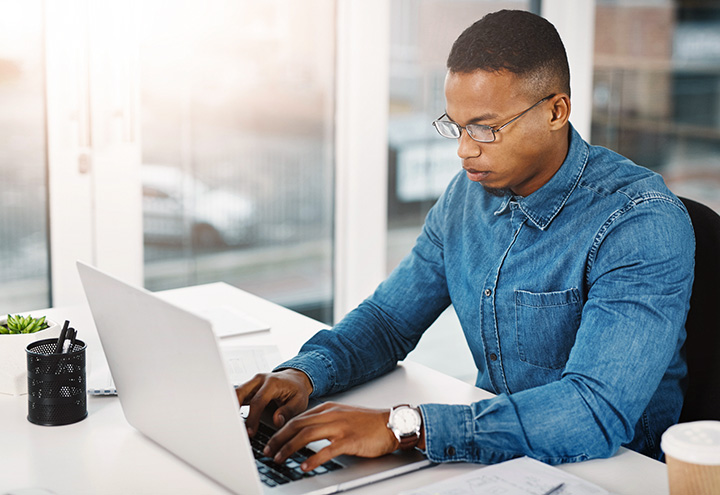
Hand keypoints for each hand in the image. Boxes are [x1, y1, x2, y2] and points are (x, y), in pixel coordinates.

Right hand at [235, 369, 312, 435]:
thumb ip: (288, 411)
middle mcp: (260, 380)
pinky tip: (232, 419)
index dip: (252, 418)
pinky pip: (238, 396)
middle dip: (234, 410)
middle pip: (240, 392)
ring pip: (236, 393)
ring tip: (230, 425)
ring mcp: (252, 383)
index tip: (250, 432)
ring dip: (231, 408)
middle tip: (233, 428)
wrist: (295, 378)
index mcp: (272, 383)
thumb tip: (276, 421)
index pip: (258, 401)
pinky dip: (234, 406)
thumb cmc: (297, 390)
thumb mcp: (299, 402)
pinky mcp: (249, 387)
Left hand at [263, 402, 399, 471]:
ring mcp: (340, 426)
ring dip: (289, 447)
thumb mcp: (342, 416)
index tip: (270, 441)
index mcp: (328, 409)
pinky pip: (327, 450)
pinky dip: (313, 459)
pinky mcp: (349, 440)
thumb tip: (304, 433)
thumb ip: (324, 422)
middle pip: (297, 424)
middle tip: (267, 450)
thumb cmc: (368, 423)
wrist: (392, 424)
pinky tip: (304, 466)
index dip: (281, 430)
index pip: (297, 418)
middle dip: (279, 438)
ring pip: (307, 434)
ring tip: (279, 457)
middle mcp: (331, 415)